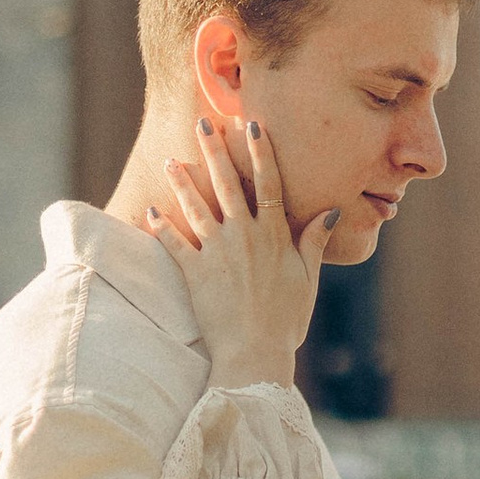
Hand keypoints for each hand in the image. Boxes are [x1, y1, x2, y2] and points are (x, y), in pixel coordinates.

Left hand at [148, 115, 336, 389]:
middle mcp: (244, 236)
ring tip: (170, 161)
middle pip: (228, 184)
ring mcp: (216, 252)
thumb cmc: (286, 320)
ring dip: (182, 182)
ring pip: (196, 206)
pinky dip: (160, 226)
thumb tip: (330, 211)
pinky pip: (173, 243)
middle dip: (215, 151)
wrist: (254, 353)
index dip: (262, 153)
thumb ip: (313, 242)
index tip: (254, 126)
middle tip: (202, 125)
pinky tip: (150, 210)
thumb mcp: (308, 279)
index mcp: (274, 235)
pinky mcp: (194, 272)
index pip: (269, 183)